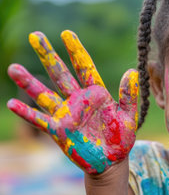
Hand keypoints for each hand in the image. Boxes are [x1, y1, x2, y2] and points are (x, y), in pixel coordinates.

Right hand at [7, 31, 138, 173]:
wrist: (112, 160)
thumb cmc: (122, 137)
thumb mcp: (129, 115)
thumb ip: (129, 95)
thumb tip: (131, 71)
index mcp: (96, 93)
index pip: (84, 67)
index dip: (75, 50)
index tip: (66, 33)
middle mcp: (78, 100)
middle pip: (60, 73)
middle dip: (48, 55)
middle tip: (35, 35)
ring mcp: (67, 114)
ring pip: (44, 94)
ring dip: (29, 82)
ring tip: (13, 68)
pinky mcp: (59, 131)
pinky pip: (40, 120)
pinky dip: (26, 113)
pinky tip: (12, 103)